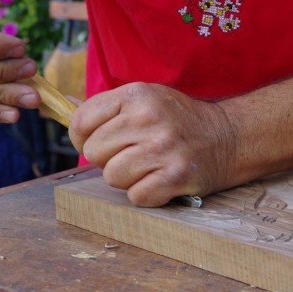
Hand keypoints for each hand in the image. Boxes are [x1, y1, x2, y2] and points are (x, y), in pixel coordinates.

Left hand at [69, 83, 236, 206]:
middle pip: (94, 153)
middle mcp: (148, 118)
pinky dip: (145, 194)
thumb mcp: (147, 99)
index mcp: (137, 94)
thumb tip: (62, 104)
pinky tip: (160, 181)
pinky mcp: (176, 176)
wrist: (230, 137)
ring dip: (126, 179)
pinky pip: (135, 196)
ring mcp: (163, 148)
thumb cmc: (181, 120)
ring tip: (148, 168)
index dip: (82, 138)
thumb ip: (107, 106)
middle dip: (108, 159)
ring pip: (111, 177)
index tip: (99, 143)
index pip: (81, 121)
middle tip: (132, 155)